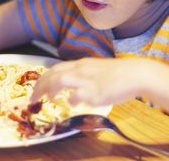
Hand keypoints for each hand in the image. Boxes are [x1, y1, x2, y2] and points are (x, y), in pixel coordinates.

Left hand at [31, 58, 145, 106]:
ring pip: (60, 80)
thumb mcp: (96, 69)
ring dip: (50, 91)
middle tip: (33, 99)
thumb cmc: (118, 74)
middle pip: (53, 75)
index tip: (36, 87)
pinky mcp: (95, 92)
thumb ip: (83, 76)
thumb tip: (73, 90)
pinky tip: (72, 104)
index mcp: (81, 64)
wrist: (135, 74)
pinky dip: (71, 100)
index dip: (43, 78)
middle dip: (40, 86)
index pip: (55, 68)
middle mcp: (81, 70)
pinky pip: (77, 95)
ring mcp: (87, 80)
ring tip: (47, 100)